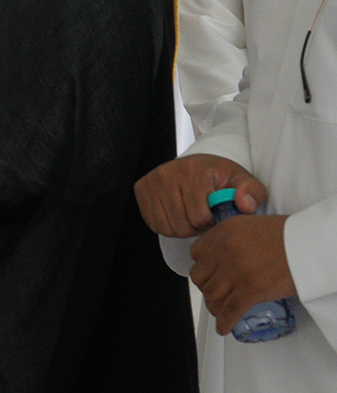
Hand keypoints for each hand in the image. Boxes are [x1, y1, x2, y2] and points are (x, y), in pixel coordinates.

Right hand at [135, 154, 268, 237]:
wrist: (196, 164)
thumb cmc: (218, 176)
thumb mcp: (243, 180)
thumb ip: (253, 192)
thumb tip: (244, 205)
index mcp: (194, 172)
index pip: (199, 217)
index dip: (211, 223)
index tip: (215, 214)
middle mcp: (168, 174)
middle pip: (182, 225)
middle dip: (196, 227)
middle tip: (204, 217)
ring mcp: (152, 181)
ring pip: (167, 227)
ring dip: (182, 228)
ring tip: (191, 215)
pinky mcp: (141, 189)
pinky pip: (154, 224)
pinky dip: (168, 225)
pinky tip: (177, 214)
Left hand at [191, 213, 295, 334]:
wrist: (310, 245)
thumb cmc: (289, 236)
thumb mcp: (251, 226)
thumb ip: (232, 239)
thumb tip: (222, 258)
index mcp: (224, 231)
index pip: (196, 254)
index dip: (202, 266)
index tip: (209, 274)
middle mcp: (225, 250)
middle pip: (200, 277)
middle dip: (207, 287)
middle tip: (217, 292)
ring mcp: (236, 271)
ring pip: (212, 296)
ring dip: (215, 306)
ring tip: (221, 310)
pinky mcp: (251, 290)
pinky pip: (229, 311)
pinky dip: (224, 322)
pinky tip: (224, 327)